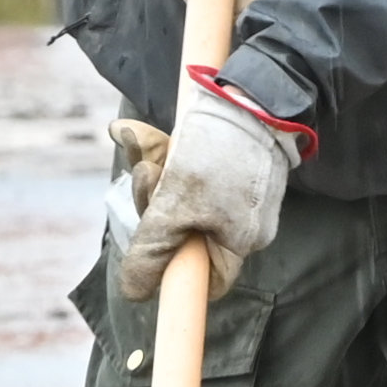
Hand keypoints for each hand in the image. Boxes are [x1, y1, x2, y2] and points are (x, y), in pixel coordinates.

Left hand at [114, 72, 297, 291]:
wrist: (252, 91)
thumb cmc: (218, 152)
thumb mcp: (176, 205)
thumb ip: (153, 250)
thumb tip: (133, 295)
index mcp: (241, 241)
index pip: (204, 279)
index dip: (172, 268)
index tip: (149, 246)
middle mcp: (246, 223)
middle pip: (185, 234)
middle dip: (155, 204)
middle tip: (148, 173)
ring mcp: (240, 194)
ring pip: (181, 199)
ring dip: (156, 173)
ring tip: (151, 147)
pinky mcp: (231, 165)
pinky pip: (188, 173)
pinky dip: (167, 156)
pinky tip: (147, 136)